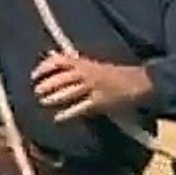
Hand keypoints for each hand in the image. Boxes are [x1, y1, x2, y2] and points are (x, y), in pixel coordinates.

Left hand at [31, 51, 152, 121]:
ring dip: (54, 97)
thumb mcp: (94, 65)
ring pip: (69, 92)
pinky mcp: (100, 102)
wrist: (140, 82)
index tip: (35, 74)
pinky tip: (58, 118)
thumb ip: (74, 62)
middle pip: (62, 78)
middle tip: (37, 90)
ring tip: (44, 101)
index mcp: (86, 63)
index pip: (60, 61)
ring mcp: (94, 88)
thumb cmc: (116, 73)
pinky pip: (80, 107)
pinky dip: (67, 113)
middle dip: (47, 84)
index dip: (45, 67)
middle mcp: (88, 74)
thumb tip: (52, 56)